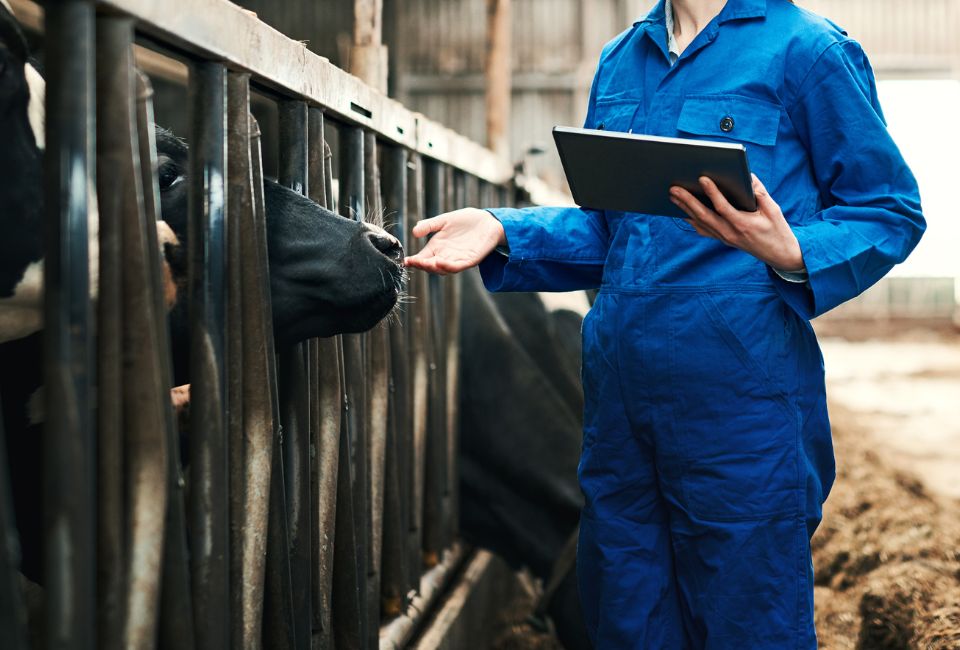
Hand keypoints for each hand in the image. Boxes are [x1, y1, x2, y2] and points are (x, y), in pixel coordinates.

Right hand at [403, 208, 506, 274]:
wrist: (487, 221)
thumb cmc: (466, 221)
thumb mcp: (444, 220)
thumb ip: (429, 225)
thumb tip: (414, 231)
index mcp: (437, 247)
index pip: (423, 257)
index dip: (414, 261)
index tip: (405, 261)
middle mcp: (446, 255)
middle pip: (431, 266)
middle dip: (423, 265)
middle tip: (415, 262)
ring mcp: (458, 259)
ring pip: (444, 268)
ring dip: (435, 267)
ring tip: (427, 263)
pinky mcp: (470, 260)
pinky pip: (459, 266)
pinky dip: (449, 266)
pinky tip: (441, 262)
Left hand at [669, 175, 804, 271]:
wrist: (779, 254)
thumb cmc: (777, 229)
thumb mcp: (773, 210)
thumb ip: (760, 192)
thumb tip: (747, 175)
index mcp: (744, 224)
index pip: (723, 207)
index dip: (712, 192)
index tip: (702, 178)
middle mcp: (730, 233)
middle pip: (704, 215)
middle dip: (687, 201)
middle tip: (674, 188)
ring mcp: (725, 238)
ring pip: (700, 223)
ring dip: (685, 209)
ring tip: (673, 195)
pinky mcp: (723, 239)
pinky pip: (704, 230)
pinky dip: (692, 220)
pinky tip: (683, 211)